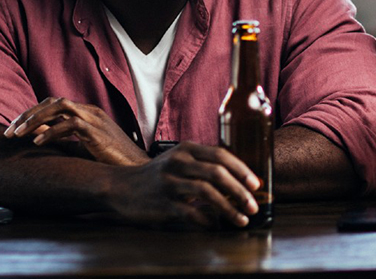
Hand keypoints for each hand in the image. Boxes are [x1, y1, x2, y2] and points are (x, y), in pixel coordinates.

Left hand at [4, 97, 148, 165]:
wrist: (135, 168)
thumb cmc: (110, 160)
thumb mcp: (81, 146)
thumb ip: (61, 138)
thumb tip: (35, 136)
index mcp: (87, 113)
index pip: (53, 104)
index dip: (31, 114)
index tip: (13, 129)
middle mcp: (90, 111)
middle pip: (53, 101)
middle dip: (27, 115)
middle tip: (8, 131)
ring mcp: (94, 119)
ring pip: (59, 107)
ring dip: (35, 119)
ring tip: (17, 134)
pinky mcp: (97, 132)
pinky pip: (70, 125)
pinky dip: (50, 132)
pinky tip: (37, 143)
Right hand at [106, 141, 260, 228]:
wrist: (120, 188)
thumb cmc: (156, 176)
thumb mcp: (178, 160)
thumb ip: (202, 164)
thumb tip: (237, 179)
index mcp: (186, 149)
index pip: (221, 155)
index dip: (242, 170)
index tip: (256, 184)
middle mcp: (178, 163)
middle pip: (218, 173)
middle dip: (240, 190)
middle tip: (254, 204)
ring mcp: (169, 183)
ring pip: (207, 193)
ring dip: (229, 208)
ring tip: (242, 218)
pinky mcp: (163, 204)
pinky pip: (191, 213)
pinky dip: (207, 220)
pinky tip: (217, 225)